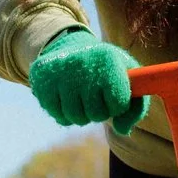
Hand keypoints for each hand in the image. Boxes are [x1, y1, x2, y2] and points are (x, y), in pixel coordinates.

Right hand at [26, 28, 148, 134]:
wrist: (70, 48)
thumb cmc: (106, 69)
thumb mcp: (127, 79)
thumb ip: (135, 106)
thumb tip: (123, 129)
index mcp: (107, 58)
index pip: (118, 103)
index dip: (118, 106)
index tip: (113, 95)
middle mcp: (82, 62)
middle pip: (96, 114)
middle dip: (99, 112)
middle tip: (96, 98)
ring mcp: (59, 71)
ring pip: (76, 117)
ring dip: (82, 115)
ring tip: (82, 99)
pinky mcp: (42, 81)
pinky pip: (58, 116)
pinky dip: (65, 115)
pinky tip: (67, 100)